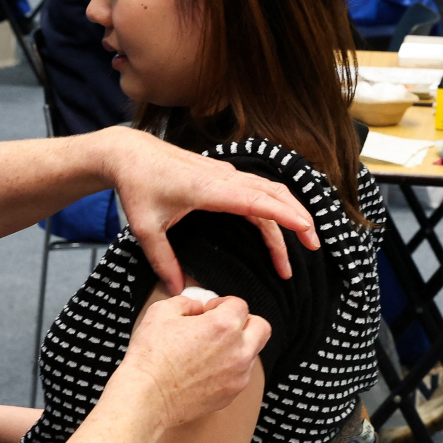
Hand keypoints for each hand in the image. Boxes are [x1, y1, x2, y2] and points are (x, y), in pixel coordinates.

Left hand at [101, 128, 317, 289]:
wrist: (128, 152)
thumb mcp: (144, 227)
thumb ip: (162, 260)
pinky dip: (273, 206)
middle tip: (314, 246)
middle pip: (272, 194)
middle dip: (297, 219)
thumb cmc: (136, 185)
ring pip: (267, 191)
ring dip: (287, 214)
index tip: (307, 230)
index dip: (285, 215)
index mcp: (208, 188)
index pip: (257, 201)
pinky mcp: (221, 174)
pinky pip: (255, 189)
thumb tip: (177, 290)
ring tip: (302, 242)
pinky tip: (277, 224)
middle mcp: (222, 177)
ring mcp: (224, 173)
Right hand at [119, 293, 270, 428]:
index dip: (222, 303)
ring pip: (252, 353)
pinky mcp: (231, 394)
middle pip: (261, 327)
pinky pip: (241, 374)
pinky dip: (230, 368)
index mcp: (223, 326)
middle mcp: (238, 350)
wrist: (147, 396)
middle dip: (244, 322)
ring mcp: (238, 375)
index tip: (209, 310)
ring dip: (238, 346)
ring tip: (210, 349)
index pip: (240, 304)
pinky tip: (205, 368)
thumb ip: (186, 302)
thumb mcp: (161, 312)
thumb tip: (197, 307)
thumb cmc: (151, 356)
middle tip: (223, 325)